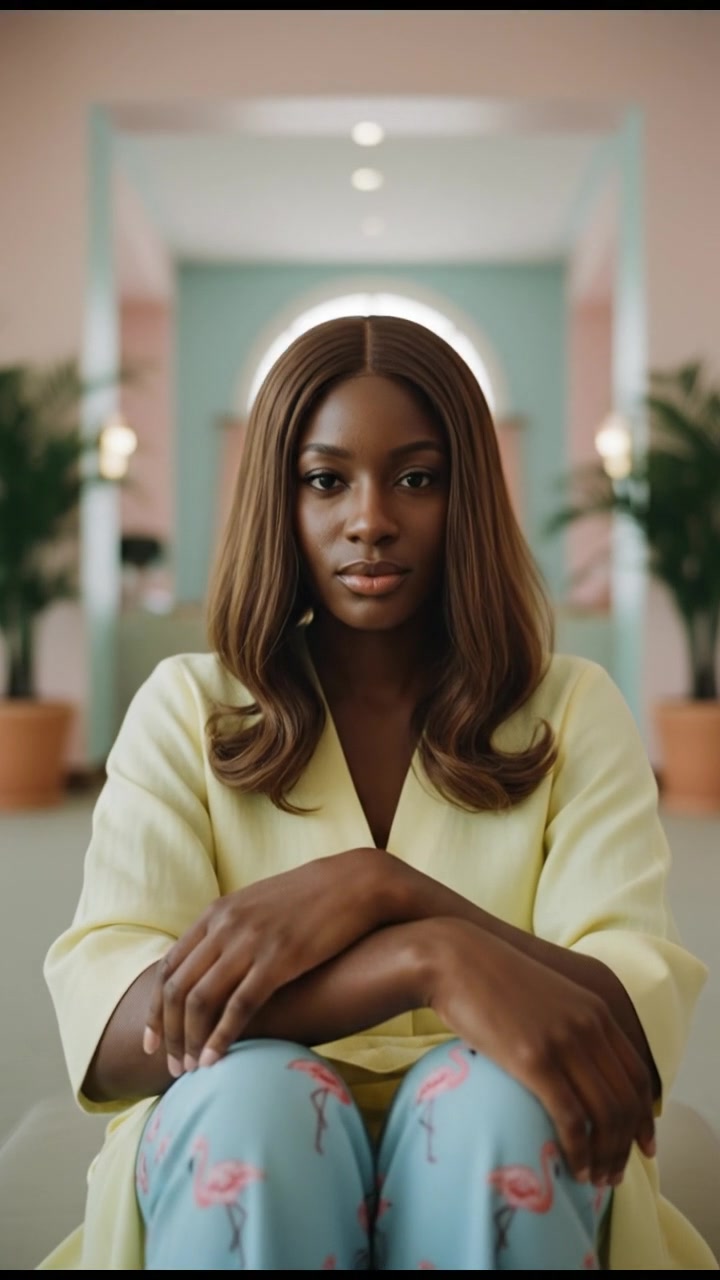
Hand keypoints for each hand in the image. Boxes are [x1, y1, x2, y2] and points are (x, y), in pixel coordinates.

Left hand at [143, 847, 385, 1074]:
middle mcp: (225, 926)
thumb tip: (211, 965)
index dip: (156, 1009)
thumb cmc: (310, 899)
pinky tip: (215, 1061)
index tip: (153, 1041)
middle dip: (169, 1034)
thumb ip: (230, 930)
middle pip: (177, 988)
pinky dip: (221, 1038)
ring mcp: (250, 942)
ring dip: (190, 1041)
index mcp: (217, 913)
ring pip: (200, 1000)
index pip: (169, 967)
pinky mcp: (278, 959)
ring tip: (190, 1070)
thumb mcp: (258, 905)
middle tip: (171, 1066)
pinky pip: (239, 1006)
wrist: (354, 882)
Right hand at [423, 918, 655, 1186]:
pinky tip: (572, 1167)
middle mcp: (590, 1026)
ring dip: (605, 1156)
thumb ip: (568, 1023)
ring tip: (594, 1179)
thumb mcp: (545, 996)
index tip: (642, 1146)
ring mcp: (564, 1042)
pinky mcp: (535, 1060)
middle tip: (613, 1174)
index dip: (644, 1117)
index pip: (637, 1074)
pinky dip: (579, 1151)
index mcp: (596, 1010)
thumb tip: (573, 1066)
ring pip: (606, 1115)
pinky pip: (572, 1119)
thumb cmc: (490, 979)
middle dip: (625, 1146)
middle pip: (626, 1101)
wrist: (454, 958)